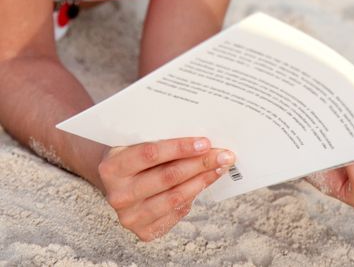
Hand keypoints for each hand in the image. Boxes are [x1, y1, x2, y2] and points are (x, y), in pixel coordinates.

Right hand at [98, 137, 234, 240]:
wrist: (113, 182)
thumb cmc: (130, 155)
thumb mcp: (134, 142)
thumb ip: (159, 139)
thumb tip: (200, 141)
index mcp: (112, 167)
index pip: (151, 154)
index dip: (180, 148)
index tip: (205, 142)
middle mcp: (118, 194)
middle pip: (168, 177)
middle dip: (200, 164)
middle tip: (223, 155)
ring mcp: (130, 216)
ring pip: (175, 197)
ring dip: (202, 181)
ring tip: (219, 168)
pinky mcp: (143, 231)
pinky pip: (175, 213)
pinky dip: (193, 197)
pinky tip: (203, 183)